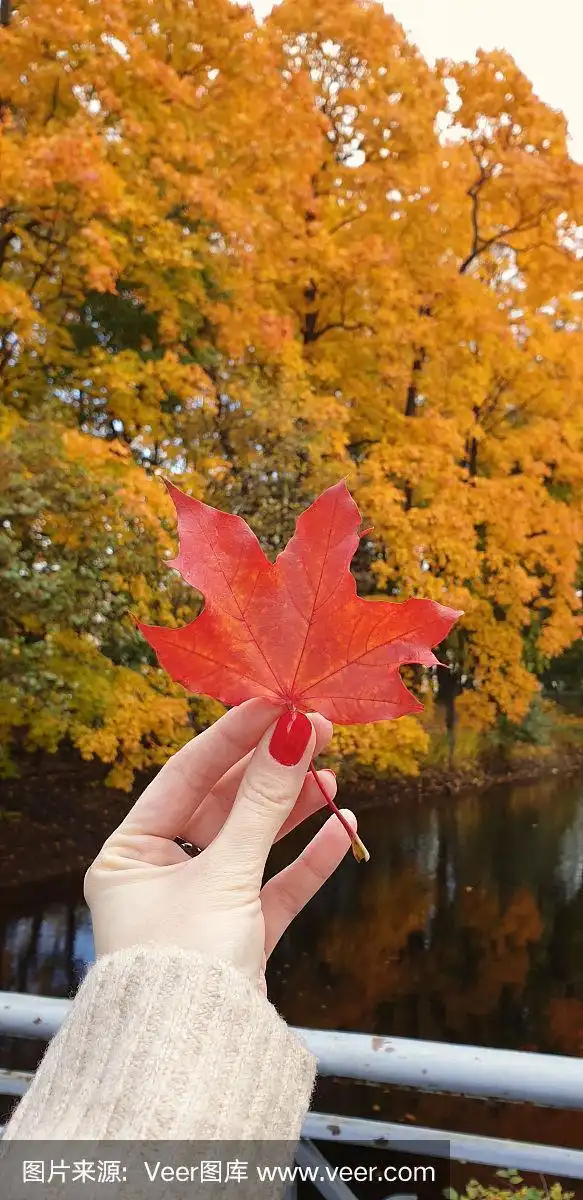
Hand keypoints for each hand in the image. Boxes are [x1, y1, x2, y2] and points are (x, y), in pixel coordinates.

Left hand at [84, 699, 355, 987]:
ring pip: (255, 843)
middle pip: (224, 805)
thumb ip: (264, 802)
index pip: (186, 775)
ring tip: (335, 776)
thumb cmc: (183, 963)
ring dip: (295, 811)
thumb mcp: (225, 872)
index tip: (274, 702)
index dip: (233, 736)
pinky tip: (344, 830)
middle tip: (317, 731)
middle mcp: (160, 875)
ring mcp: (201, 905)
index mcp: (129, 854)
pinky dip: (308, 860)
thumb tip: (294, 733)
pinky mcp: (238, 937)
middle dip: (272, 771)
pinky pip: (276, 886)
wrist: (193, 1066)